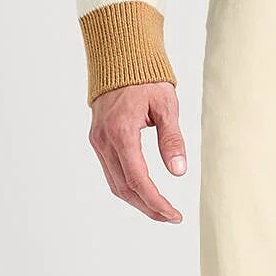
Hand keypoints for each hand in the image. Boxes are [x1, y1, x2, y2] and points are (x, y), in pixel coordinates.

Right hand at [88, 81, 188, 222]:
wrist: (119, 58)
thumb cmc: (146, 79)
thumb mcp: (166, 106)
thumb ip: (171, 140)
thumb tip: (178, 172)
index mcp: (122, 132)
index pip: (138, 179)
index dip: (156, 202)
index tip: (174, 214)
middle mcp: (104, 141)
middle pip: (124, 187)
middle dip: (148, 207)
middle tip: (171, 217)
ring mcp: (98, 141)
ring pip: (115, 183)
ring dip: (137, 200)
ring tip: (160, 209)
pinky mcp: (98, 140)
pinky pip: (110, 171)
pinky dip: (127, 186)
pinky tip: (144, 191)